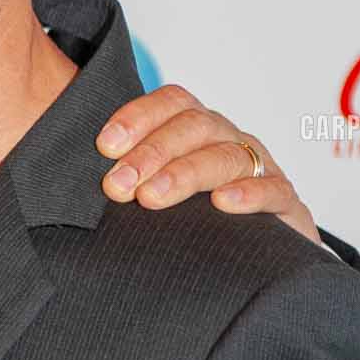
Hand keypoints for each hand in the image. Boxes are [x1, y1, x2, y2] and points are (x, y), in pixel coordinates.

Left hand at [94, 85, 319, 245]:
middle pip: (193, 126)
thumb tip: (74, 182)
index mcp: (195, 129)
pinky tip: (223, 204)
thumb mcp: (158, 191)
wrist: (261, 257)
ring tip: (151, 198)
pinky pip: (272, 189)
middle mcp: (227, 139)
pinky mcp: (286, 202)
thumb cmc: (196, 218)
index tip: (104, 145)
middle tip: (117, 185)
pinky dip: (249, 193)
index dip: (137, 117)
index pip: (171, 102)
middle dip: (151, 152)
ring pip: (226, 154)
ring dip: (185, 173)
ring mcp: (259, 167)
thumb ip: (128, 179)